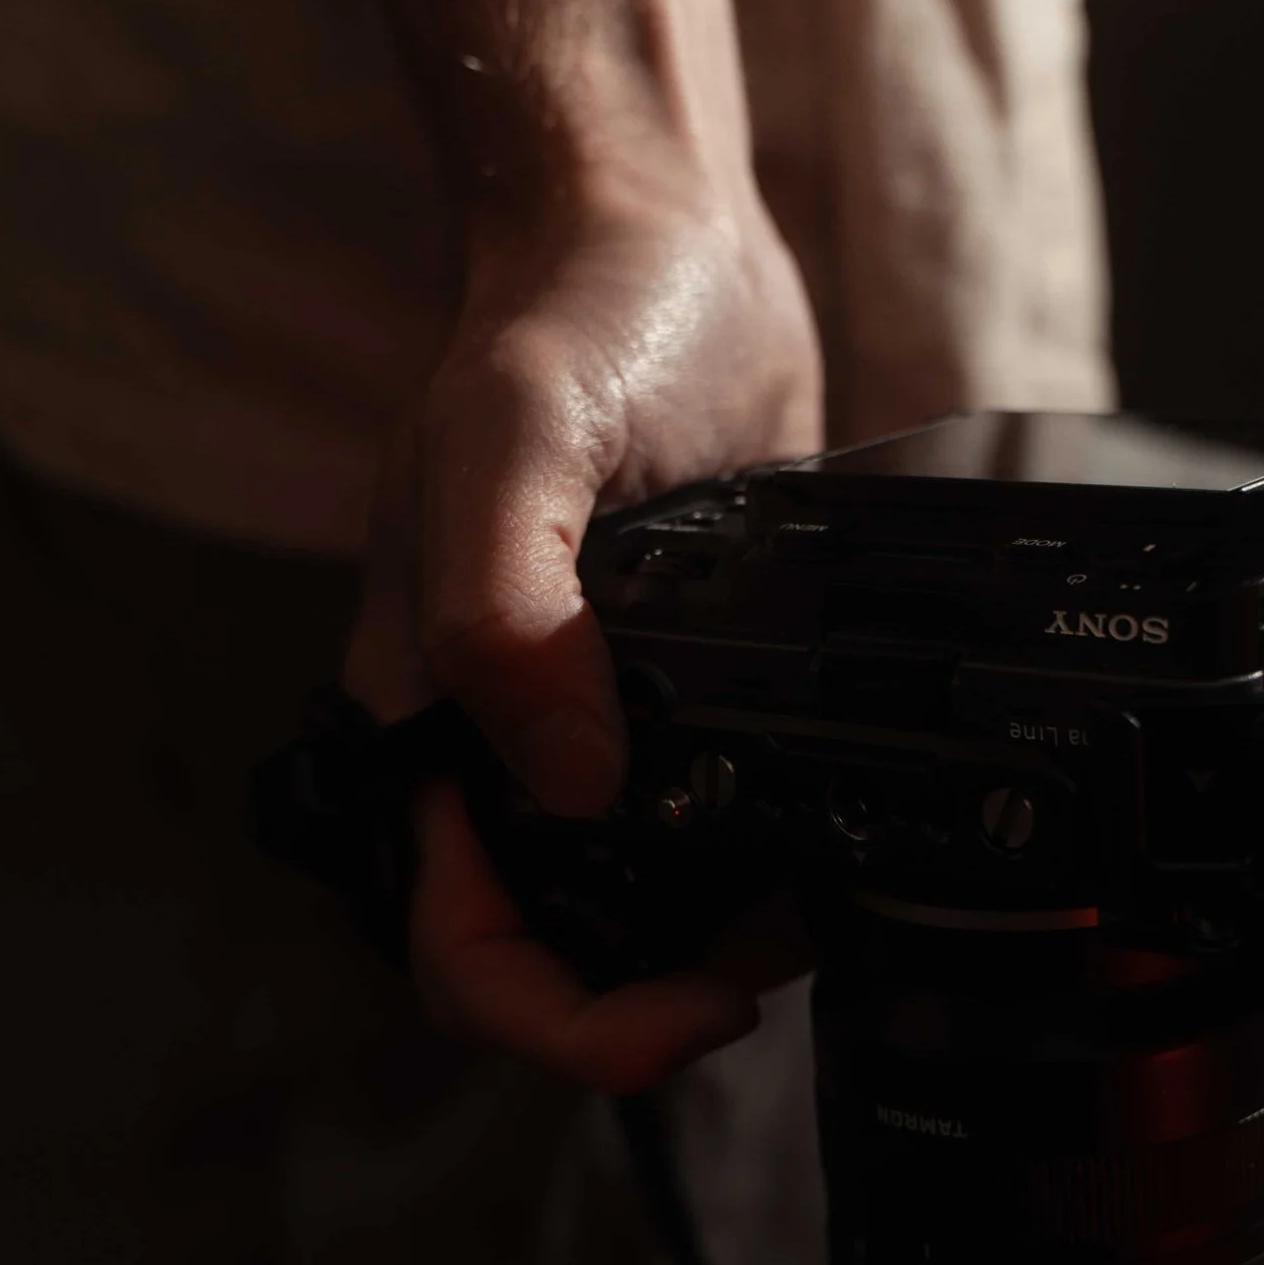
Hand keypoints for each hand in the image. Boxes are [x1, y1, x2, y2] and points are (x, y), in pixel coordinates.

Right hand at [343, 172, 823, 1088]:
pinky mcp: (690, 700)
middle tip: (755, 980)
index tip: (680, 1013)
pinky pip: (719, 832)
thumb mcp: (510, 449)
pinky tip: (839, 848)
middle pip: (556, 956)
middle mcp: (506, 747)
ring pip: (645, 914)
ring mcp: (600, 730)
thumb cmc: (561, 331)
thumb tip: (578, 785)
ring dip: (727, 947)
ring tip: (816, 909)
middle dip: (652, 1002)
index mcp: (424, 720)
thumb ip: (507, 614)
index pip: (458, 943)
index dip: (560, 1018)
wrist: (661, 245)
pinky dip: (776, 864)